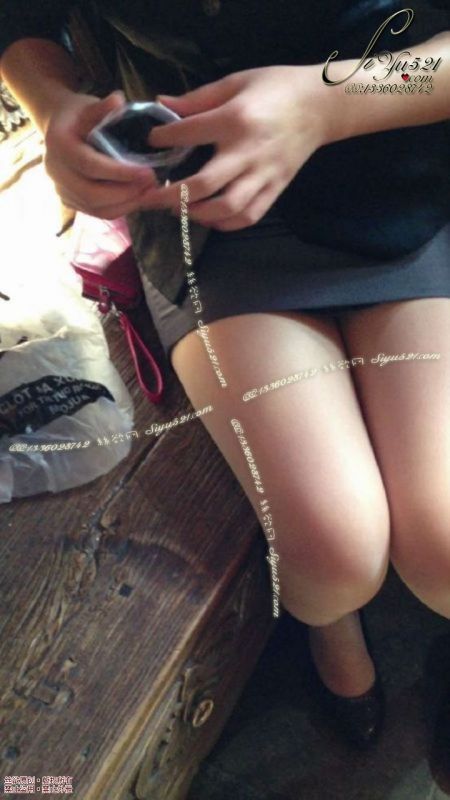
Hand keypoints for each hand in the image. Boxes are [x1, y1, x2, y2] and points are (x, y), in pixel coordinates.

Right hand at [43, 90, 157, 218]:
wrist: (59, 128)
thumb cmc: (78, 115)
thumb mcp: (89, 105)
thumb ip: (103, 107)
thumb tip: (118, 100)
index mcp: (58, 144)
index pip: (90, 166)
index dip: (120, 173)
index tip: (147, 172)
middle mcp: (55, 171)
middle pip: (92, 194)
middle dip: (126, 193)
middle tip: (152, 184)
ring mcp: (61, 189)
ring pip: (96, 208)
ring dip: (126, 204)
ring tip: (149, 192)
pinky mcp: (70, 201)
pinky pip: (97, 212)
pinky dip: (120, 208)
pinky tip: (138, 198)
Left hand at [140, 65, 327, 229]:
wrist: (321, 106)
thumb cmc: (276, 88)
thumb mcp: (236, 82)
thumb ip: (198, 98)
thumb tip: (163, 103)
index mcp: (236, 120)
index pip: (190, 134)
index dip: (164, 138)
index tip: (151, 141)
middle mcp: (249, 152)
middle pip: (204, 184)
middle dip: (171, 195)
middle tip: (149, 198)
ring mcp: (264, 175)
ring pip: (226, 208)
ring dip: (197, 215)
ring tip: (178, 210)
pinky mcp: (275, 189)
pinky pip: (248, 216)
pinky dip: (225, 224)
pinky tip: (208, 218)